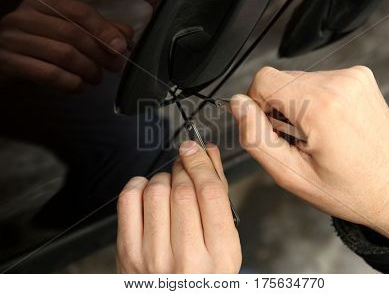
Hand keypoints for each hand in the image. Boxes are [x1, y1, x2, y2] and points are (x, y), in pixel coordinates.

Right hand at [0, 0, 133, 91]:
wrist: (0, 61)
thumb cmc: (37, 46)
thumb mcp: (64, 32)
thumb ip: (96, 31)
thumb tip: (127, 35)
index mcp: (41, 4)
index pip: (80, 12)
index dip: (105, 30)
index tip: (123, 48)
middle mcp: (25, 18)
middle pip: (74, 34)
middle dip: (100, 54)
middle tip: (114, 67)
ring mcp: (13, 40)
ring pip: (63, 55)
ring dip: (88, 70)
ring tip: (97, 78)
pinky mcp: (9, 63)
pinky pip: (49, 74)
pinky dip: (71, 83)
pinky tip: (80, 87)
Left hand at [116, 141, 240, 272]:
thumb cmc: (203, 273)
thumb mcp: (225, 243)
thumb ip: (219, 197)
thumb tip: (209, 154)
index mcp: (219, 254)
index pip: (210, 193)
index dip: (201, 163)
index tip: (195, 150)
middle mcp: (187, 258)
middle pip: (182, 190)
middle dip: (184, 167)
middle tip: (185, 166)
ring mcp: (153, 257)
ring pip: (155, 191)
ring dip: (164, 178)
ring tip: (169, 187)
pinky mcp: (128, 254)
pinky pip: (128, 201)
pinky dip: (138, 185)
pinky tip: (147, 191)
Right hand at [231, 66, 388, 240]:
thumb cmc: (348, 189)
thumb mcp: (291, 175)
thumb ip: (256, 137)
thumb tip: (238, 105)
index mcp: (322, 107)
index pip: (263, 79)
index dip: (258, 105)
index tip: (272, 129)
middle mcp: (340, 84)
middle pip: (280, 78)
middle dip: (278, 107)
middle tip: (296, 138)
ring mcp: (354, 77)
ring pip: (298, 78)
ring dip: (297, 104)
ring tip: (314, 134)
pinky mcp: (360, 77)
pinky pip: (318, 79)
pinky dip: (315, 100)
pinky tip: (327, 124)